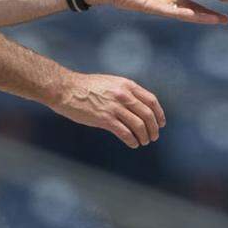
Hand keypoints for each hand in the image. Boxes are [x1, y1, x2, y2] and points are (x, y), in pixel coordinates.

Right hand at [50, 72, 164, 147]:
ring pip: (139, 125)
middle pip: (148, 115)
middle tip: (153, 137)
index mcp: (127, 85)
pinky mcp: (105, 119)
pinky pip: (125, 133)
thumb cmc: (86, 87)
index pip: (151, 100)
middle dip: (154, 128)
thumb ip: (125, 92)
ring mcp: (114, 107)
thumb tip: (137, 105)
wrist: (65, 89)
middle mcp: (123, 95)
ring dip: (144, 136)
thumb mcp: (111, 83)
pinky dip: (132, 141)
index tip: (161, 123)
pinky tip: (133, 144)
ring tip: (143, 142)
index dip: (159, 114)